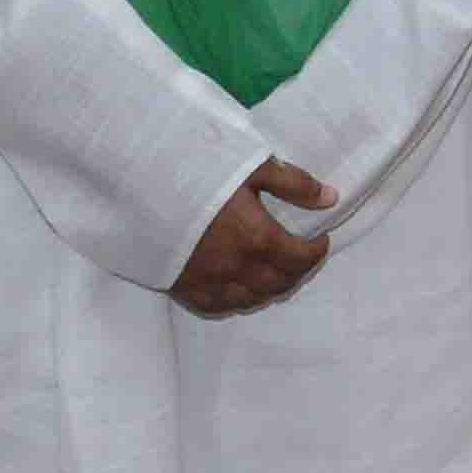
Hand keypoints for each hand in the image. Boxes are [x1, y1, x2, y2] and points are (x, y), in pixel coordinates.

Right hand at [174, 157, 338, 315]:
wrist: (141, 183)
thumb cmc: (198, 169)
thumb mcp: (251, 165)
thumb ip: (294, 184)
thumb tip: (330, 198)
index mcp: (258, 238)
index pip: (301, 258)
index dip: (316, 251)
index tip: (319, 239)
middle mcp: (237, 268)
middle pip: (280, 284)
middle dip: (297, 271)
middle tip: (299, 255)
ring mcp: (209, 281)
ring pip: (251, 299)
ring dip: (269, 288)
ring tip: (273, 270)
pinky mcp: (183, 287)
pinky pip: (217, 306)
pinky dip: (235, 300)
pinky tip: (238, 288)